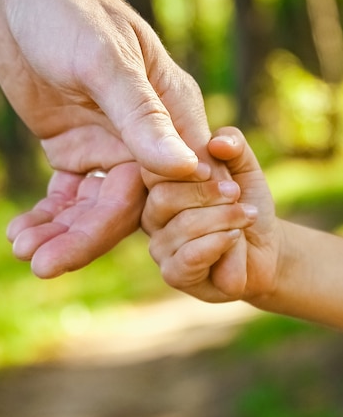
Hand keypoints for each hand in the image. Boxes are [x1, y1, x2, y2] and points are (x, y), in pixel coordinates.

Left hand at [0, 0, 224, 275]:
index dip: (161, 219)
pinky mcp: (72, 147)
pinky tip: (20, 234)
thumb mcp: (105, 61)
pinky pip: (66, 194)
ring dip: (60, 232)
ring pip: (94, 205)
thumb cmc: (70, 11)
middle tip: (44, 265)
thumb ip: (143, 117)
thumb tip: (188, 170)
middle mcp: (144, 135)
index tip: (133, 258)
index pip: (180, 178)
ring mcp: (106, 144)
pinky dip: (46, 216)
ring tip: (24, 252)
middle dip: (88, 236)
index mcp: (172, 111)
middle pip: (129, 202)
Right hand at [142, 127, 279, 302]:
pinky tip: (234, 238)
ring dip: (223, 218)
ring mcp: (160, 246)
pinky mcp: (174, 274)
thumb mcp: (244, 165)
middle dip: (207, 193)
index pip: (151, 169)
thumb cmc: (245, 202)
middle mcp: (151, 215)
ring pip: (182, 226)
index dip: (184, 166)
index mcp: (159, 185)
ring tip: (246, 216)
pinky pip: (189, 257)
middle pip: (163, 197)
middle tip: (235, 193)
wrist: (266, 246)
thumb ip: (233, 143)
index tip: (213, 169)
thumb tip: (217, 143)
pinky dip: (219, 243)